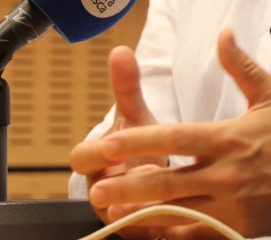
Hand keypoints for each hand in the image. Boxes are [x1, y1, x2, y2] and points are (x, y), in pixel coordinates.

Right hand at [72, 45, 166, 237]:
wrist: (157, 182)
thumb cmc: (145, 146)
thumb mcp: (137, 117)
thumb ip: (127, 86)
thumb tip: (120, 50)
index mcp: (97, 164)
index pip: (81, 159)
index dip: (97, 152)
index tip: (115, 144)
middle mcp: (105, 195)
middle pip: (104, 195)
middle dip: (127, 185)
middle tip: (151, 172)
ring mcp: (124, 219)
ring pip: (131, 220)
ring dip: (150, 208)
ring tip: (174, 197)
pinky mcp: (146, 237)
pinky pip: (153, 236)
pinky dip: (168, 227)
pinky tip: (188, 217)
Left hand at [73, 28, 270, 238]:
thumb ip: (241, 65)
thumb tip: (223, 32)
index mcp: (227, 138)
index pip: (174, 139)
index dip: (138, 142)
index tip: (107, 143)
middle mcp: (225, 174)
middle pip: (168, 182)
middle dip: (129, 187)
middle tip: (95, 189)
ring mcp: (231, 206)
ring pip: (178, 214)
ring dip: (143, 216)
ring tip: (112, 216)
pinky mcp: (238, 229)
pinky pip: (198, 235)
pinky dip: (173, 234)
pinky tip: (150, 232)